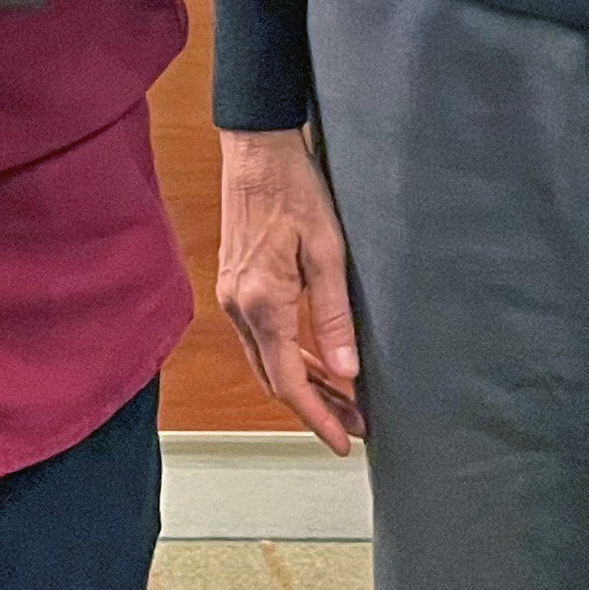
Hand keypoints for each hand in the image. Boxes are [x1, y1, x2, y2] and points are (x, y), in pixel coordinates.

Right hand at [217, 126, 365, 452]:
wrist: (257, 147)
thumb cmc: (294, 189)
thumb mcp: (327, 251)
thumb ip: (334, 315)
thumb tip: (347, 373)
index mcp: (260, 301)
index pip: (288, 380)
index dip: (317, 416)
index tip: (342, 442)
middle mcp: (238, 304)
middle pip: (274, 377)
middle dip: (315, 406)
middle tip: (355, 425)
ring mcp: (233, 294)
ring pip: (267, 358)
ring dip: (303, 382)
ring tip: (345, 399)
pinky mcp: (237, 282)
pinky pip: (261, 336)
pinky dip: (289, 356)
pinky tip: (316, 360)